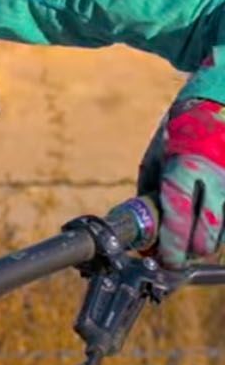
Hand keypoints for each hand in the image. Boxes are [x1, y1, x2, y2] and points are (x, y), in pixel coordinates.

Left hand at [140, 98, 224, 267]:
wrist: (216, 105)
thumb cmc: (179, 134)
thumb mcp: (156, 159)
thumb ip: (152, 194)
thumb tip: (146, 228)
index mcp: (183, 171)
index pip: (178, 220)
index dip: (172, 247)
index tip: (166, 259)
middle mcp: (214, 179)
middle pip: (207, 235)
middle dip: (191, 252)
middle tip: (178, 256)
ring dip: (208, 244)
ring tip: (193, 242)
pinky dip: (223, 232)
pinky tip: (211, 229)